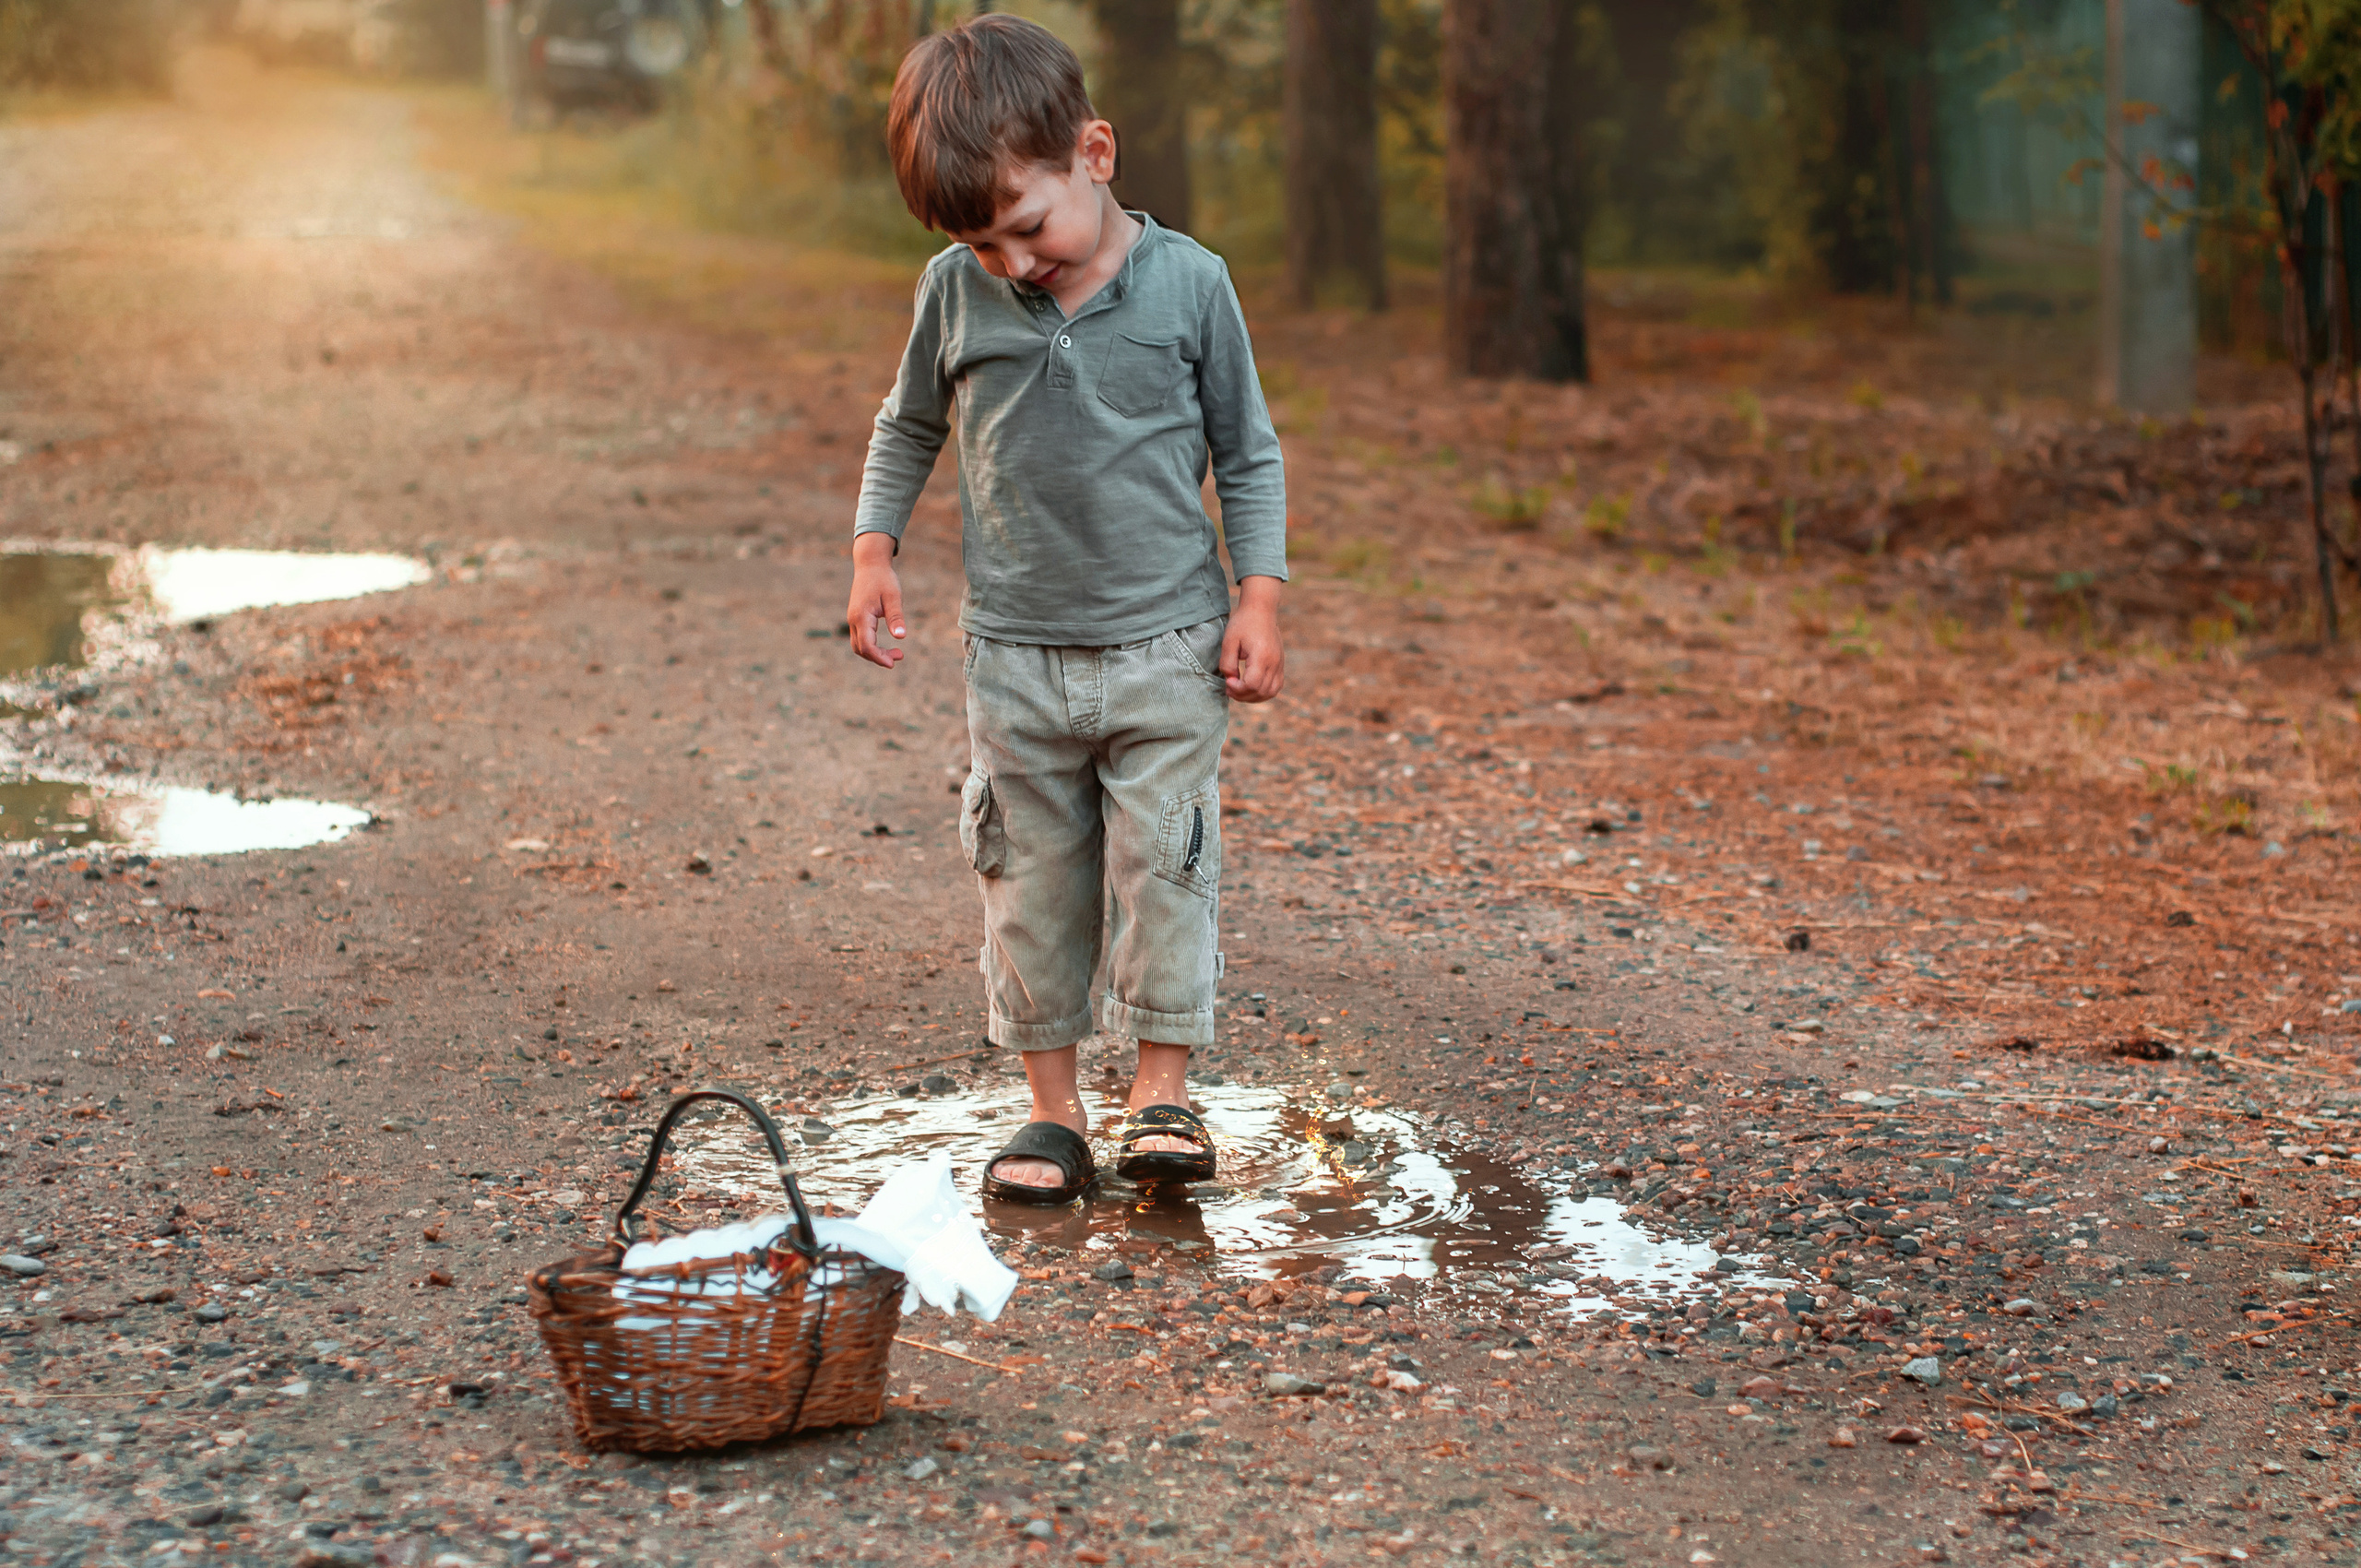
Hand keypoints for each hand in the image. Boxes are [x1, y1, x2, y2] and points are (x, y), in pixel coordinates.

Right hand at [847, 533, 905, 669]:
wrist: (870, 564)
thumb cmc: (883, 579)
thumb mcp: (893, 597)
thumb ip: (896, 617)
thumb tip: (901, 636)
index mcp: (862, 616)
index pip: (867, 645)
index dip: (879, 657)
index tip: (894, 662)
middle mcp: (854, 620)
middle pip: (861, 649)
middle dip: (879, 657)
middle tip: (900, 656)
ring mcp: (853, 619)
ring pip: (859, 645)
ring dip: (875, 653)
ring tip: (896, 653)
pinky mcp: (856, 618)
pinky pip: (860, 638)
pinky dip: (872, 646)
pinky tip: (886, 645)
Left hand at [1220, 576, 1283, 701]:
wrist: (1261, 610)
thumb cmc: (1243, 623)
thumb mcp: (1229, 641)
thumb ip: (1228, 663)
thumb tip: (1231, 680)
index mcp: (1261, 656)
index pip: (1252, 684)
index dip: (1238, 689)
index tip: (1228, 681)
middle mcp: (1274, 662)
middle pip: (1261, 691)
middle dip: (1243, 695)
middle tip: (1229, 688)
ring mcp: (1279, 664)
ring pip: (1270, 692)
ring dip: (1253, 697)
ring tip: (1239, 690)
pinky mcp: (1280, 664)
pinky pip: (1276, 686)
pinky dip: (1263, 692)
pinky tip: (1250, 687)